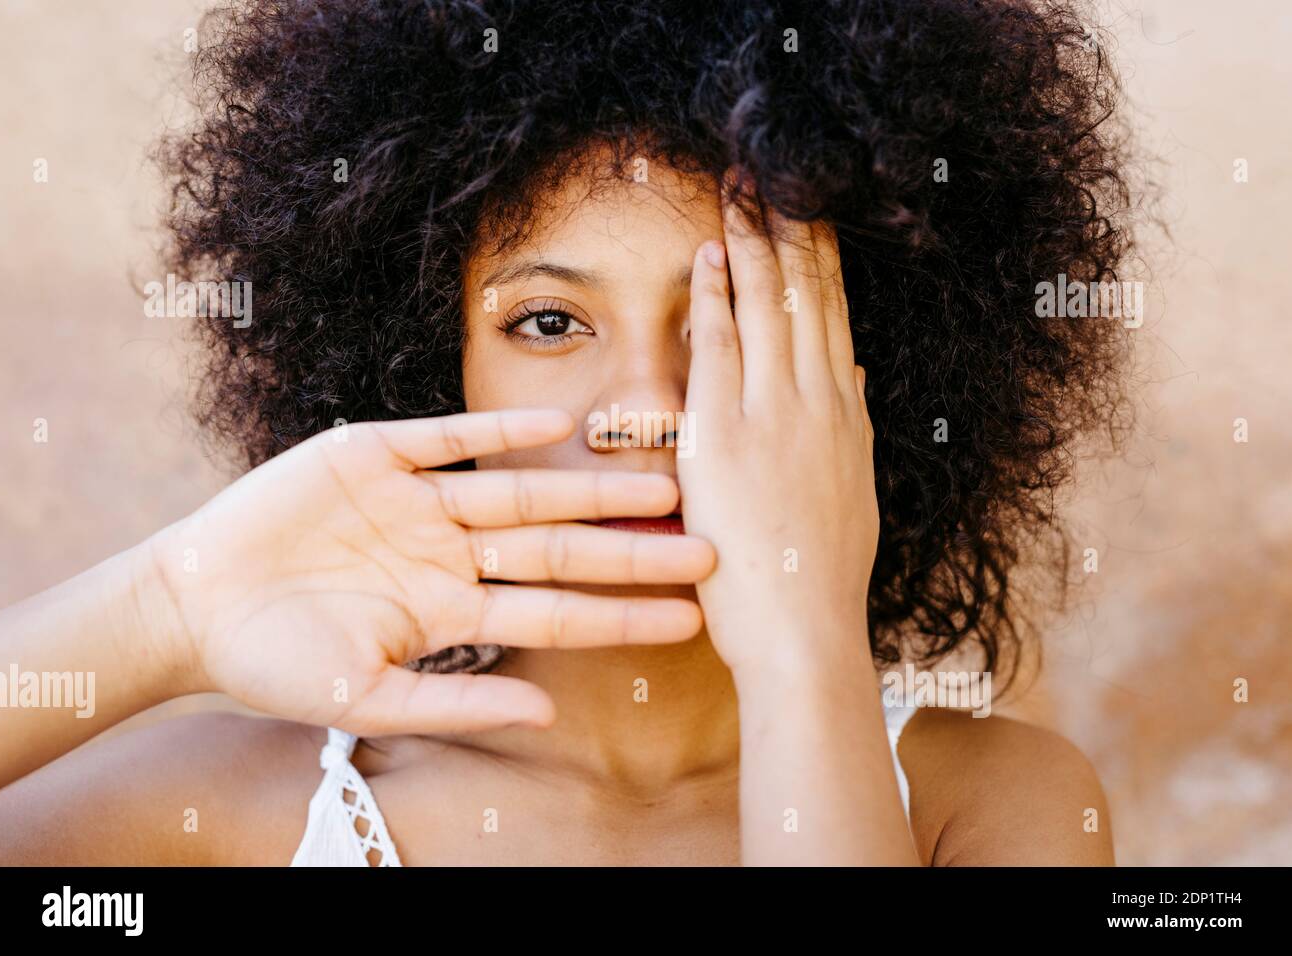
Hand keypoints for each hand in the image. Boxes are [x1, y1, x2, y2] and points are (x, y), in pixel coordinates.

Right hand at [151, 409, 714, 734]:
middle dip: (631, 549)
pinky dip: (497, 431)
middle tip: (709, 545)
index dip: (622, 614)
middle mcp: (449, 553)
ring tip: (660, 486)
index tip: (689, 617)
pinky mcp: (374, 454)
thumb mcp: (367, 698)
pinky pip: (448, 437)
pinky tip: (555, 425)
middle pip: (558, 548)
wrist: (191, 605)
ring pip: (521, 492)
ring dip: (588, 488)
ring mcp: (417, 502)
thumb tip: (547, 715)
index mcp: (452, 611)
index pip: (557, 612)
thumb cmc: (275, 663)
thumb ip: (457, 703)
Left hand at [678, 175, 878, 677]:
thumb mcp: (853, 492)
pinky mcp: (726, 436)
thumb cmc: (823, 577)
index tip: (811, 212)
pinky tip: (712, 255)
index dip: (820, 258)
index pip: (833, 315)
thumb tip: (847, 378)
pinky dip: (718, 297)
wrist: (806, 633)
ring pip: (769, 306)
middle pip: (807, 294)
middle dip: (790, 227)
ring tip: (743, 187)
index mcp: (845, 415)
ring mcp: (774, 414)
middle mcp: (818, 401)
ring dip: (754, 241)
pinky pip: (721, 348)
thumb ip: (848, 429)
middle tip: (774, 173)